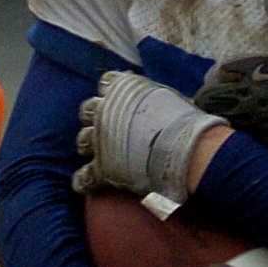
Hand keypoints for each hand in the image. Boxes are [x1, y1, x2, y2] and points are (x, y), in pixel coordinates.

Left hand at [72, 71, 225, 202]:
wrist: (183, 149)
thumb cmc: (184, 120)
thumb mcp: (170, 97)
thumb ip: (156, 97)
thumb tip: (164, 98)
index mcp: (122, 89)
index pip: (107, 82)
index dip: (112, 91)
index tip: (119, 99)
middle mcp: (104, 110)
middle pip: (88, 110)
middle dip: (95, 118)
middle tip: (107, 128)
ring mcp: (99, 139)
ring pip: (83, 140)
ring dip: (89, 146)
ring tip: (99, 155)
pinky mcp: (101, 168)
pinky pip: (85, 176)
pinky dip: (84, 181)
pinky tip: (86, 185)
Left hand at [194, 0, 267, 165]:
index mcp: (258, 67)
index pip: (218, 72)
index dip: (220, 75)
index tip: (227, 74)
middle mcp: (251, 97)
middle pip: (211, 99)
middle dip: (216, 95)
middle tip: (229, 95)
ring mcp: (259, 125)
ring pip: (223, 121)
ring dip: (226, 115)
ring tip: (238, 113)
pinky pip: (242, 141)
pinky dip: (242, 135)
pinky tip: (255, 132)